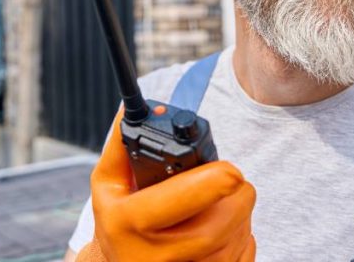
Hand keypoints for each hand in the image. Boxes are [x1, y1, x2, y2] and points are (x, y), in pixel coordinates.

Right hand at [77, 111, 256, 261]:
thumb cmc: (118, 220)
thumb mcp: (109, 183)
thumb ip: (124, 143)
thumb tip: (142, 107)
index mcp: (125, 222)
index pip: (175, 203)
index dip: (210, 184)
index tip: (232, 171)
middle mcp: (150, 256)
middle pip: (215, 228)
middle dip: (237, 199)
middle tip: (236, 181)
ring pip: (232, 243)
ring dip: (241, 217)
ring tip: (225, 203)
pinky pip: (240, 260)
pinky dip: (243, 240)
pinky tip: (228, 230)